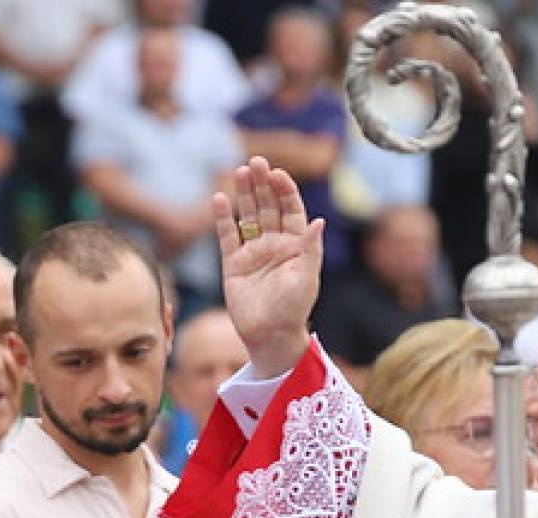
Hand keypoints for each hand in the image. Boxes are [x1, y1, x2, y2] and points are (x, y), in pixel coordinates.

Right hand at [215, 156, 325, 379]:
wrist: (268, 335)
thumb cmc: (293, 309)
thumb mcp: (306, 278)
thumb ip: (310, 249)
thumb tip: (319, 221)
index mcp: (296, 244)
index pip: (291, 209)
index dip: (285, 190)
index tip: (277, 174)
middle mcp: (274, 244)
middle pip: (267, 207)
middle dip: (262, 184)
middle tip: (255, 162)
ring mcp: (253, 252)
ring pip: (247, 216)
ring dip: (243, 194)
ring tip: (238, 171)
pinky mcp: (233, 264)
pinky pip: (227, 237)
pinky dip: (222, 218)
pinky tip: (218, 199)